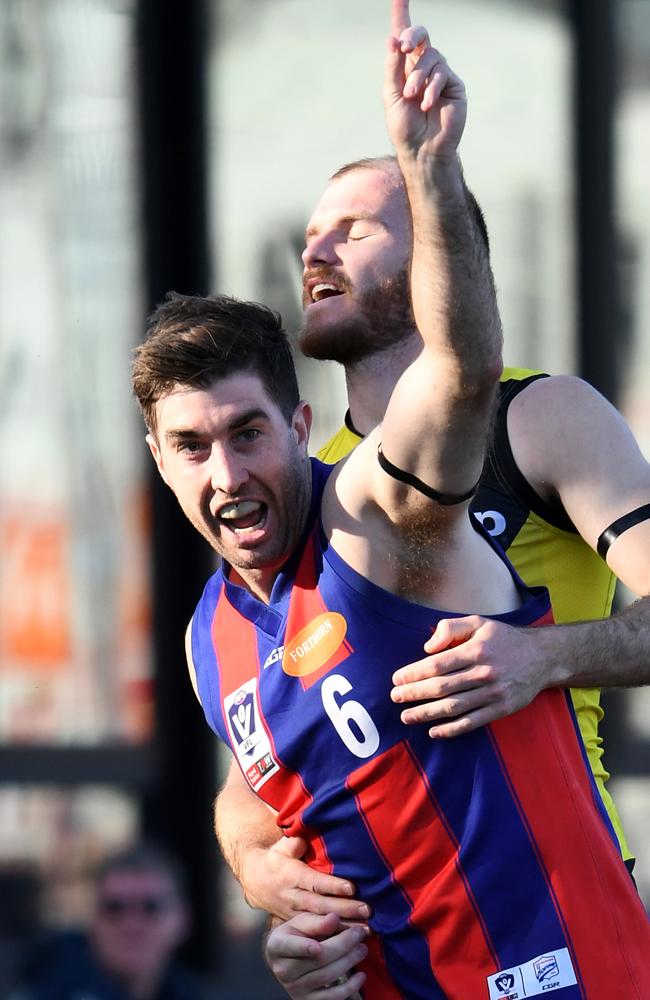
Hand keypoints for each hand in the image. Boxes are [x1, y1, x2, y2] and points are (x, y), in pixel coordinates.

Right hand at [241, 835, 370, 923]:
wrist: (255, 881)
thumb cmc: (275, 860)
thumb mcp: (280, 847)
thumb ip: (293, 843)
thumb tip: (303, 838)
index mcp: (291, 876)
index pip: (314, 882)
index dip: (332, 885)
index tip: (352, 888)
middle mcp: (293, 897)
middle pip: (321, 905)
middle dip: (344, 909)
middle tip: (367, 910)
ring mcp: (294, 913)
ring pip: (320, 922)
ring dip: (343, 926)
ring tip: (366, 929)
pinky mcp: (297, 924)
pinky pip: (316, 933)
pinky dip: (334, 936)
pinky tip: (353, 940)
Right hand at [266, 913, 367, 999]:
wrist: (286, 958)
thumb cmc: (296, 934)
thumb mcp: (302, 922)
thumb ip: (318, 921)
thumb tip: (334, 918)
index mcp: (278, 945)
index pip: (291, 947)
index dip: (305, 948)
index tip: (319, 948)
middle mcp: (283, 970)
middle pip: (316, 960)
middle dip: (342, 946)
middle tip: (359, 934)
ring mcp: (295, 988)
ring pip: (326, 977)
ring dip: (348, 962)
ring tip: (362, 949)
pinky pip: (331, 998)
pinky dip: (349, 987)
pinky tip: (361, 975)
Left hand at [384, 0, 465, 158]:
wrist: (422, 151)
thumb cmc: (404, 127)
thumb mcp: (391, 95)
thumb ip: (392, 67)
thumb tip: (392, 39)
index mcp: (405, 69)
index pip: (404, 37)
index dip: (401, 15)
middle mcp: (424, 68)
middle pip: (421, 37)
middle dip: (411, 36)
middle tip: (402, 47)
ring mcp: (441, 76)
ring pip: (430, 57)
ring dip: (417, 77)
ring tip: (411, 97)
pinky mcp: (455, 86)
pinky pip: (443, 74)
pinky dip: (432, 88)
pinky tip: (426, 104)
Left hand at [391, 616, 549, 735]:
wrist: (542, 657)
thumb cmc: (504, 638)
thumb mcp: (479, 622)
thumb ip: (451, 629)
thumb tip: (427, 647)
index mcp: (476, 650)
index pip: (437, 664)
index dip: (414, 673)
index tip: (397, 679)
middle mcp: (484, 673)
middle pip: (441, 687)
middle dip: (414, 694)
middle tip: (395, 697)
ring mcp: (493, 693)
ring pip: (453, 707)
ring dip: (426, 714)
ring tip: (406, 716)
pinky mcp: (501, 709)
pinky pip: (472, 722)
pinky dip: (451, 729)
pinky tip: (433, 731)